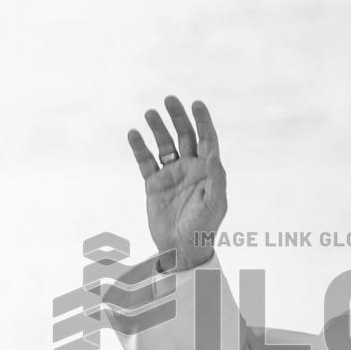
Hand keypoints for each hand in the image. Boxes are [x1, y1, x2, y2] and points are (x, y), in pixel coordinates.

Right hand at [127, 96, 226, 272]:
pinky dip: (139, 148)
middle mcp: (190, 167)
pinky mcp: (153, 184)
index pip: (207, 138)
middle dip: (178, 117)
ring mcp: (171, 174)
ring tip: (150, 113)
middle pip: (184, 135)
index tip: (196, 103)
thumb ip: (216, 179)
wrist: (182, 250)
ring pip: (164, 144)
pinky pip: (145, 161)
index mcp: (208, 170)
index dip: (203, 120)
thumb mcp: (216, 204)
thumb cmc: (204, 228)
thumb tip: (214, 155)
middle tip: (170, 99)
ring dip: (158, 128)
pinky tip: (133, 134)